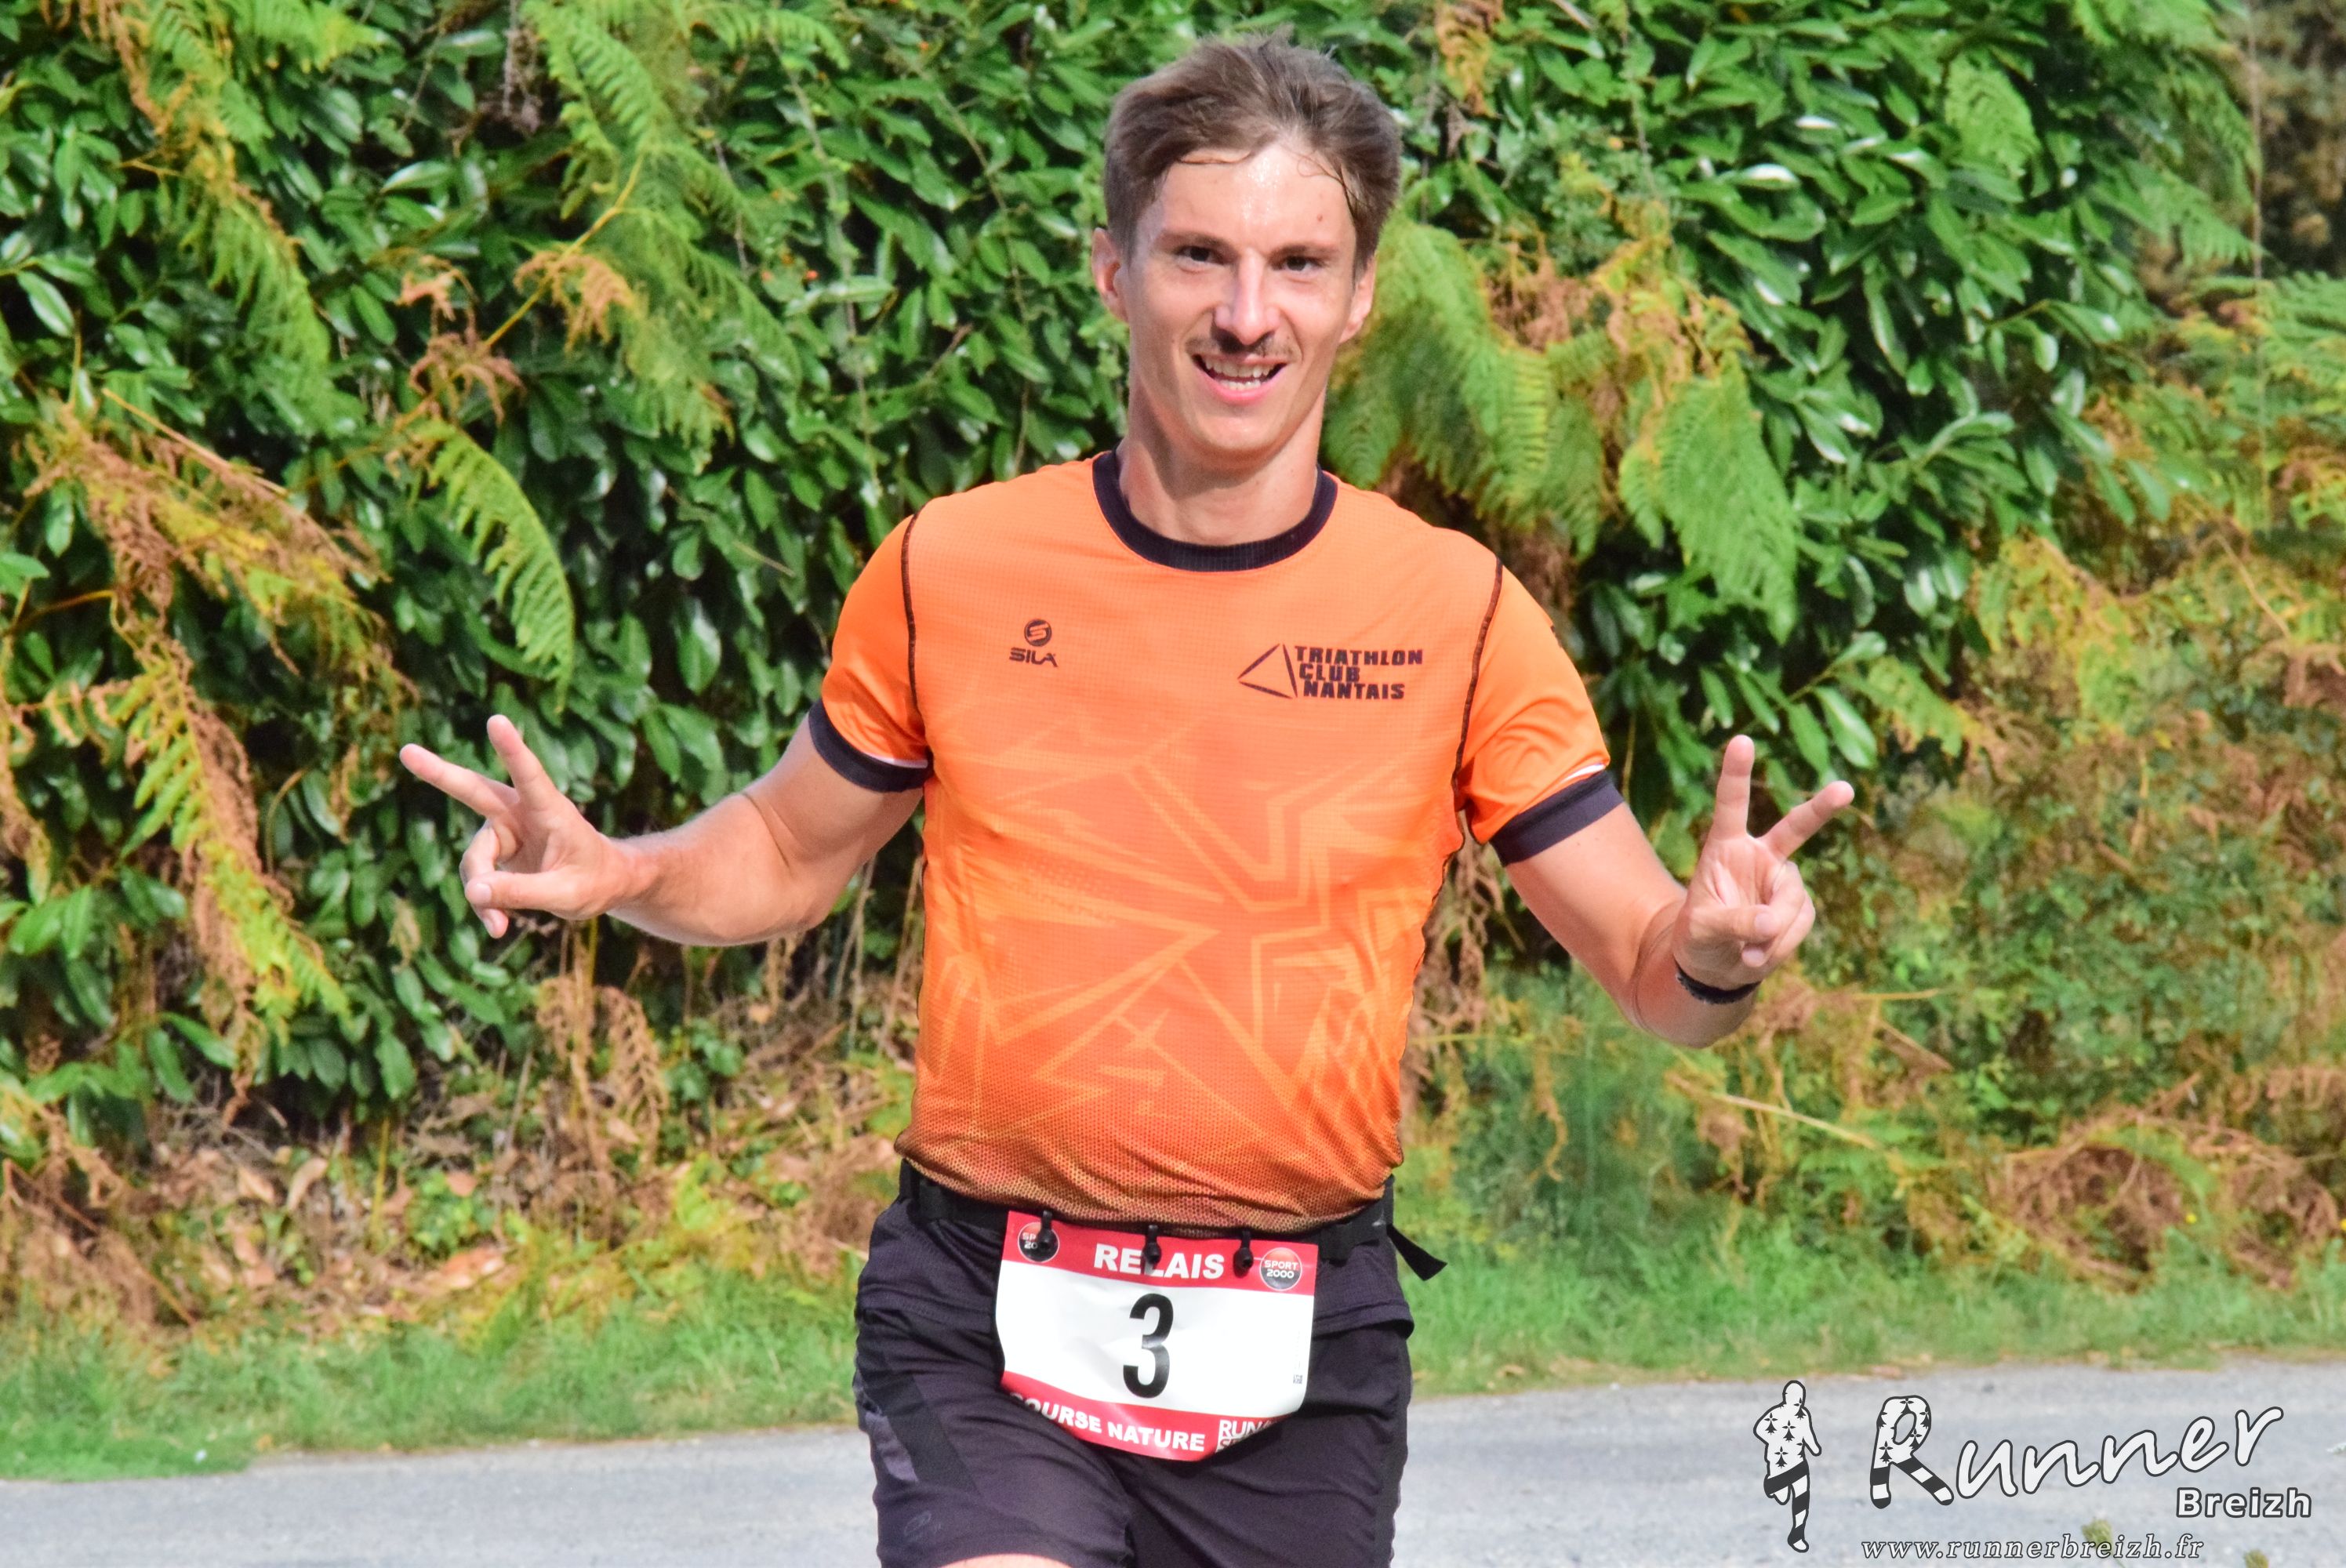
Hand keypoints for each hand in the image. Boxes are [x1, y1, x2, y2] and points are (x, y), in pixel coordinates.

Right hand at [398, 715, 632, 937]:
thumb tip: (474, 891)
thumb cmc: (594, 881)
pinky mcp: (496, 851)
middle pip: (474, 791)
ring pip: (475, 860)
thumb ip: (522, 892)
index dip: (512, 750)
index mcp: (550, 810)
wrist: (602, 885)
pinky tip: (500, 925)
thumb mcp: (565, 895)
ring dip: (481, 893)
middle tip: (406, 752)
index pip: (529, 775)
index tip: (496, 721)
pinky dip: (485, 903)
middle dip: (439, 774)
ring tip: (498, 926)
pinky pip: (478, 879)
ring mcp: (506, 831)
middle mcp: (522, 813)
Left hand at [1673, 735, 1853, 989]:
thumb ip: (1732, 921)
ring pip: (1792, 900)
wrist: (1714, 968)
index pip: (1732, 805)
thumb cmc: (1697, 939)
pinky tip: (1757, 955)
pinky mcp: (1797, 907)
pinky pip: (1800, 923)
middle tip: (1845, 790)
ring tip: (1746, 952)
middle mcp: (1759, 856)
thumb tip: (1770, 920)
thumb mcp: (1701, 930)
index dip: (1736, 773)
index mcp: (1725, 847)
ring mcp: (1782, 881)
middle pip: (1795, 827)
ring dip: (1772, 931)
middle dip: (1821, 809)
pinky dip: (1780, 944)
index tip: (1742, 740)